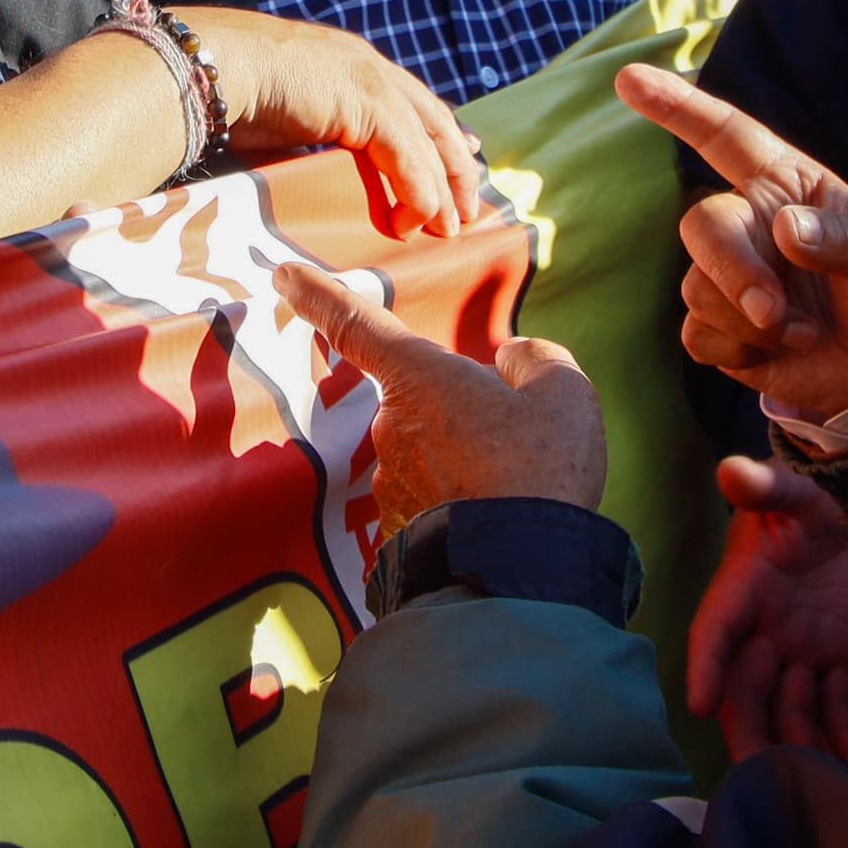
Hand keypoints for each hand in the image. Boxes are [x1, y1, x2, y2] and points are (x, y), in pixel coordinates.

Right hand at [178, 7, 482, 237]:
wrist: (208, 70)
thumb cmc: (223, 95)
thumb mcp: (277, 116)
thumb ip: (305, 137)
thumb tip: (302, 169)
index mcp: (348, 63)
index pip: (410, 100)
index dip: (440, 132)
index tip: (464, 156)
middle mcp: (368, 66)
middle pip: (434, 119)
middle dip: (456, 165)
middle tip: (469, 207)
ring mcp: (372, 81)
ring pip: (428, 141)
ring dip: (443, 190)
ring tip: (451, 227)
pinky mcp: (368, 104)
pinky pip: (409, 157)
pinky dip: (418, 193)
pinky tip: (416, 222)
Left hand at [272, 258, 601, 530]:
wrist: (524, 572)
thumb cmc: (542, 470)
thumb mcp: (562, 390)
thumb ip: (532, 361)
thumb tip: (510, 363)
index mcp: (419, 377)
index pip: (358, 323)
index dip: (319, 295)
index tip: (284, 276)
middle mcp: (390, 426)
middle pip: (425, 399)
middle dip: (468, 412)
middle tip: (525, 444)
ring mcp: (390, 482)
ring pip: (434, 452)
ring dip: (470, 462)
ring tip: (520, 491)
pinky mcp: (400, 530)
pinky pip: (435, 500)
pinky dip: (465, 504)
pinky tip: (500, 522)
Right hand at [618, 64, 847, 421]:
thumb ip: (846, 242)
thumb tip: (786, 228)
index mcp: (786, 186)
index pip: (726, 137)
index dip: (679, 106)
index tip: (630, 78)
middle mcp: (748, 222)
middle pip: (701, 224)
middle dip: (732, 270)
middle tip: (773, 313)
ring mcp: (727, 275)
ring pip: (697, 286)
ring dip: (751, 321)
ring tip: (802, 331)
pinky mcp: (716, 325)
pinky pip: (697, 332)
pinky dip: (739, 349)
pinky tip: (777, 350)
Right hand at [688, 456, 847, 767]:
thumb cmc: (820, 492)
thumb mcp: (795, 488)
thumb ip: (765, 485)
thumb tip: (731, 470)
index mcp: (744, 587)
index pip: (715, 631)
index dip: (706, 666)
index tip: (698, 704)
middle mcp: (764, 627)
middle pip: (748, 690)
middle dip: (752, 733)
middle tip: (761, 778)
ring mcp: (801, 646)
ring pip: (792, 708)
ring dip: (803, 746)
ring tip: (823, 785)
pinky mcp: (838, 654)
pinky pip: (837, 702)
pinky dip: (845, 733)